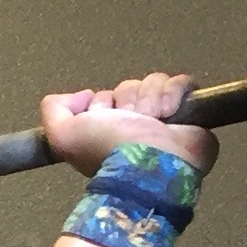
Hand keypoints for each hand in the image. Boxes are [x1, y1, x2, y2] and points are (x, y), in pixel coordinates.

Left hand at [42, 74, 216, 176]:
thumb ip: (54, 111)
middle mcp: (136, 124)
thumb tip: (82, 95)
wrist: (150, 165)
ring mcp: (165, 118)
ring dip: (150, 98)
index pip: (108, 96)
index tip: (104, 117)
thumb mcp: (63, 136)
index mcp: (109, 129)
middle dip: (128, 99)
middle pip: (131, 87)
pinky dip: (174, 93)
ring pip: (155, 82)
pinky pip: (183, 83)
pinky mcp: (192, 112)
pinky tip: (168, 112)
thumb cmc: (108, 151)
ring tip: (151, 120)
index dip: (104, 102)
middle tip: (130, 121)